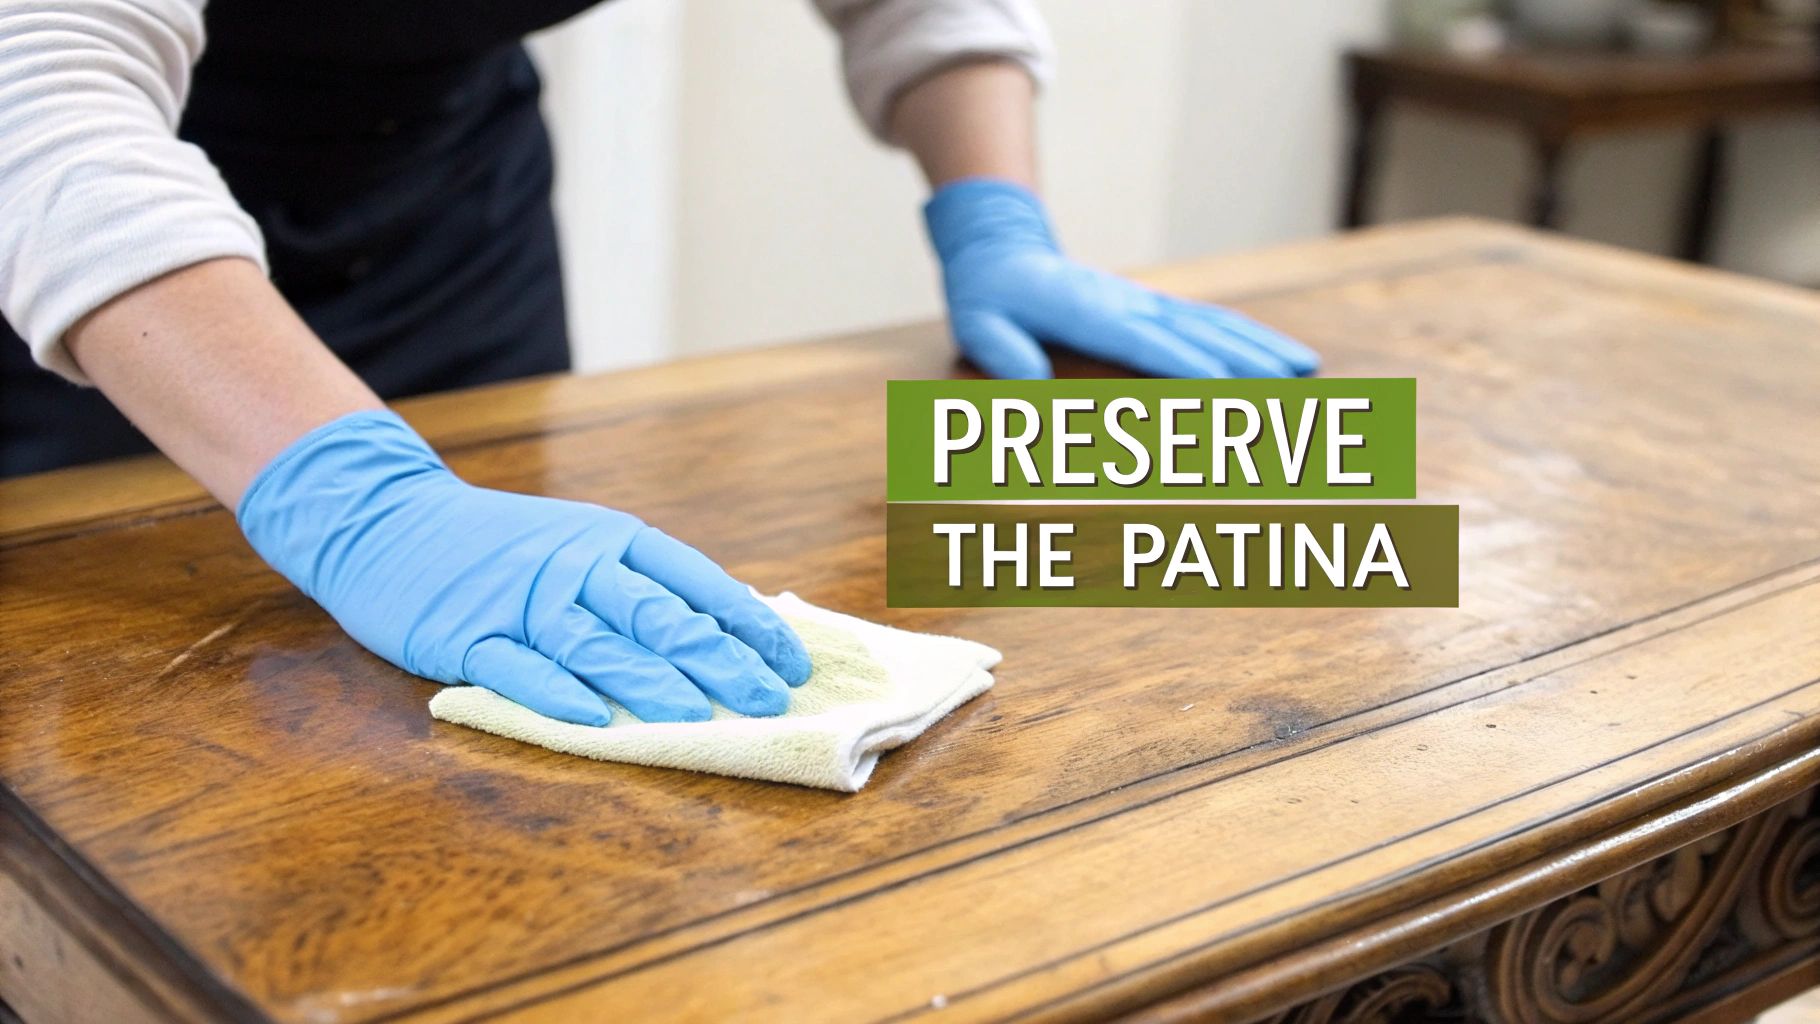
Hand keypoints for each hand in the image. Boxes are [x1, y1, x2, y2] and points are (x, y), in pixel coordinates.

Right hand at [236, 411, 810, 725]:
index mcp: (611, 539)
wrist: (386, 520)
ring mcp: (519, 599)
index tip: (791, 667)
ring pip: (595, 644)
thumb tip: (727, 632)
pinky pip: (517, 667)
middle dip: (717, 661)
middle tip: (764, 702)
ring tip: (698, 717)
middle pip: (656, 615)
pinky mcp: (466, 633)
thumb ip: (641, 584)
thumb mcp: (579, 543)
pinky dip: (555, 693)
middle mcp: (573, 564)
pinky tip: (593, 720)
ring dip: (649, 683)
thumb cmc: (502, 545)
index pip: (696, 581)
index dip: (747, 624)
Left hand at [924, 178, 1319, 379]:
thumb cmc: (987, 296)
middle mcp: (1127, 305)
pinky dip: (1245, 337)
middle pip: (1196, 333)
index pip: (1144, 342)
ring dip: (1260, 345)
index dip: (1181, 363)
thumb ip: (1003, 352)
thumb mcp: (978, 323)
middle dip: (1246, 358)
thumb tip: (1031, 386)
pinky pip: (1206, 321)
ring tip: (1307, 368)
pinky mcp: (1151, 306)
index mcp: (1089, 313)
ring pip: (1212, 325)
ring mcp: (1144, 303)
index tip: (1222, 384)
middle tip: (1293, 383)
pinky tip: (1276, 355)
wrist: (1002, 249)